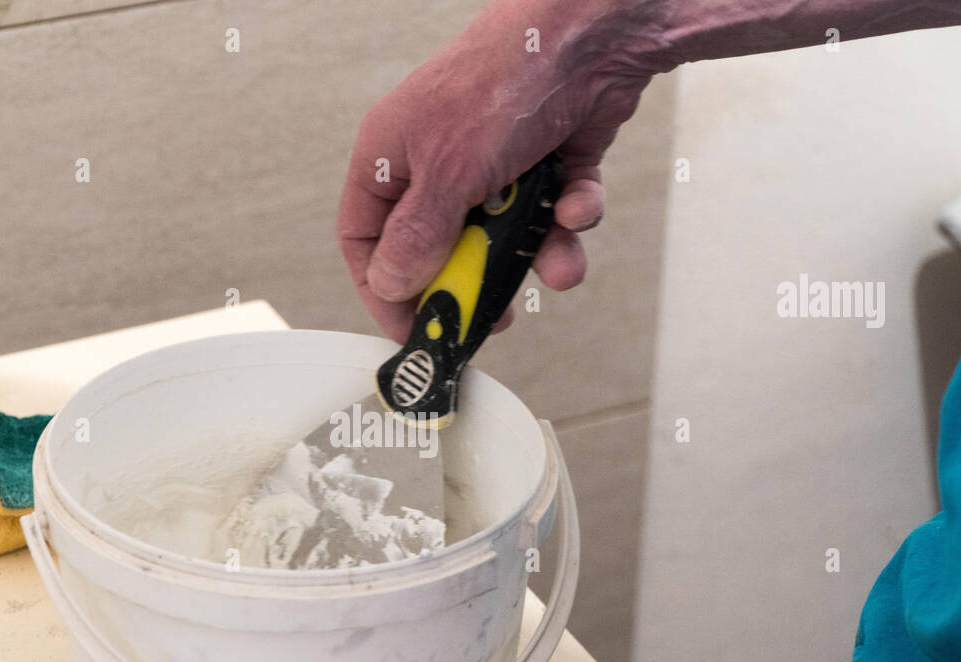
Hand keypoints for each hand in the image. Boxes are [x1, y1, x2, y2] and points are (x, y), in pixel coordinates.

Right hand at [337, 0, 659, 341]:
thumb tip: (391, 286)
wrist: (594, 32)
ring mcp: (494, 162)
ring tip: (557, 265)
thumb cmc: (506, 79)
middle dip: (471, 281)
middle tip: (493, 316)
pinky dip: (571, 215)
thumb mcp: (449, 172)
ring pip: (504, 237)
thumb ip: (418, 236)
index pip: (366, 238)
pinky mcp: (547, 162)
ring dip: (534, 255)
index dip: (383, 288)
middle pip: (437, 247)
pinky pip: (553, 212)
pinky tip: (578, 203)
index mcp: (393, 155)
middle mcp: (438, 160)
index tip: (412, 329)